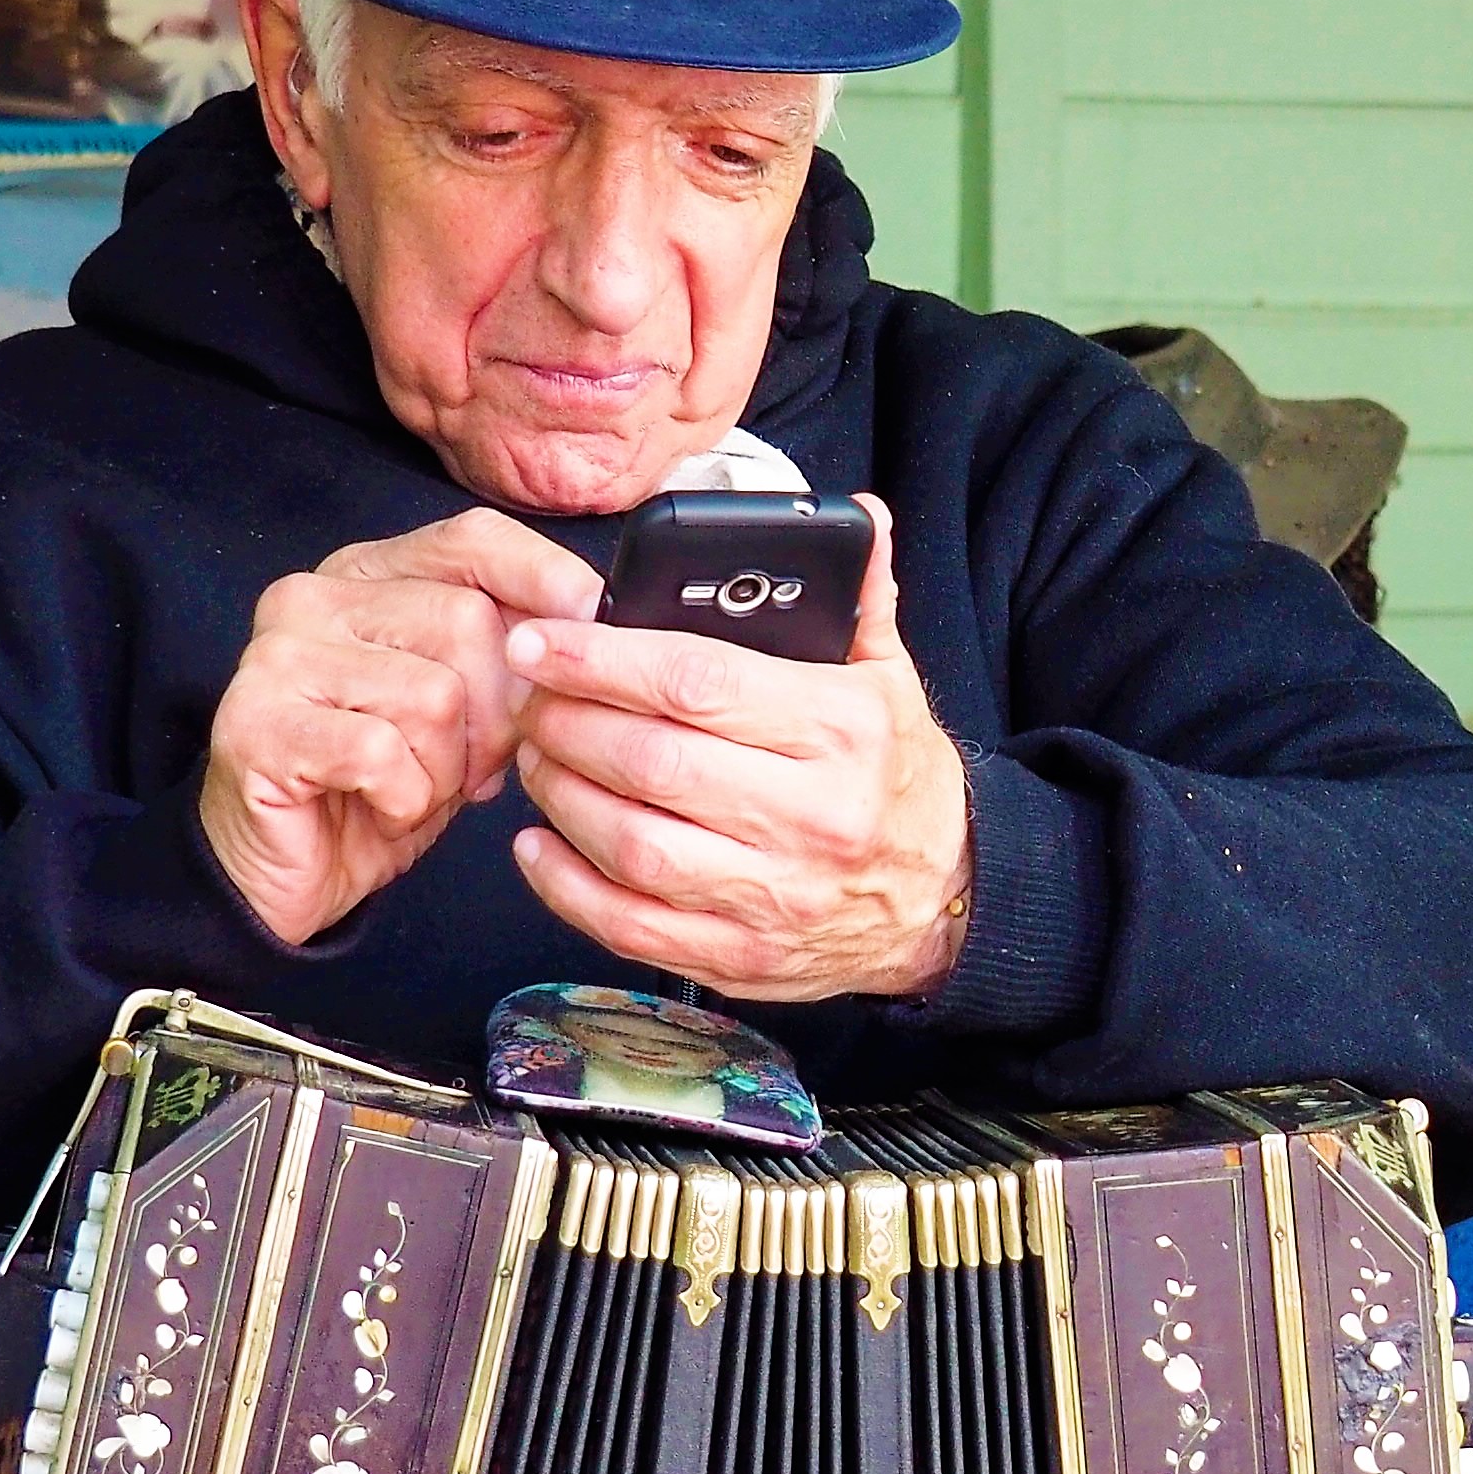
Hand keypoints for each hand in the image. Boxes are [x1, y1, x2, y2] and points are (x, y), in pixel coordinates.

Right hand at [199, 511, 598, 946]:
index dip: (544, 577)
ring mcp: (276, 656)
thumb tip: (589, 618)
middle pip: (466, 620)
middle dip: (498, 714)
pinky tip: (379, 809)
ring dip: (447, 769)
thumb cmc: (383, 787)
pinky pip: (381, 753)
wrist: (289, 875)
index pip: (472, 538)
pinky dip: (404, 800)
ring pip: (433, 694)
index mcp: (367, 575)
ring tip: (415, 790)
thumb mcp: (466, 709)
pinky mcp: (255, 723)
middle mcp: (313, 597)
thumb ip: (509, 652)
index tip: (592, 619)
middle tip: (475, 767)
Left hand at [502, 498, 972, 1001]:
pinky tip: (538, 845)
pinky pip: (631, 926)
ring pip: (633, 846)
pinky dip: (567, 887)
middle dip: (569, 722)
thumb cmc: (895, 776)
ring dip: (562, 797)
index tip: (543, 639)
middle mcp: (813, 817)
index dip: (604, 659)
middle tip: (531, 695)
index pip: (699, 683)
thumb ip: (860, 597)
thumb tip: (858, 515)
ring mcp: (775, 897)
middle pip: (653, 763)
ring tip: (538, 757)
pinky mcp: (741, 958)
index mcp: (843, 732)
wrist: (941, 900)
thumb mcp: (890, 679)